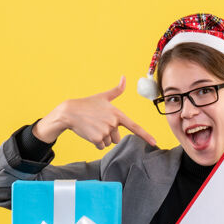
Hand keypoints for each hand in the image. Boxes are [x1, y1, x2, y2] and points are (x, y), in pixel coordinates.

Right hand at [33, 76, 156, 149]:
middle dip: (109, 134)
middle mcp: (113, 123)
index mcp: (117, 114)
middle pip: (118, 138)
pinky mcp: (97, 139)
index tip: (154, 143)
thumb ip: (117, 90)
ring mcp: (105, 131)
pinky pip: (101, 146)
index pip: (135, 126)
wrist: (69, 112)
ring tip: (93, 127)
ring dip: (102, 138)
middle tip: (98, 124)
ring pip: (109, 142)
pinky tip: (89, 132)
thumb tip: (124, 77)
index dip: (146, 135)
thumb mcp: (103, 97)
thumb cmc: (87, 104)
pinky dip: (95, 142)